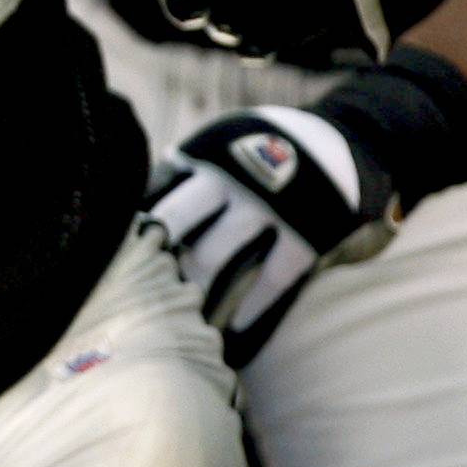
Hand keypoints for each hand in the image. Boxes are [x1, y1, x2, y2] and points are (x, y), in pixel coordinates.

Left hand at [140, 104, 392, 364]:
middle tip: (138, 288)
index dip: (134, 225)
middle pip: (178, 222)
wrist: (351, 139)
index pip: (155, 190)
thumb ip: (180, 173)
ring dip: (195, 288)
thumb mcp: (223, 144)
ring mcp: (272, 205)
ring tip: (177, 316)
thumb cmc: (264, 151)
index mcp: (206, 154)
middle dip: (154, 255)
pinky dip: (252, 306)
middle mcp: (234, 177)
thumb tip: (126, 212)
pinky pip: (273, 277)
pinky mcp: (308, 232)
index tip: (114, 256)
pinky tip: (235, 327)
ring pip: (219, 255)